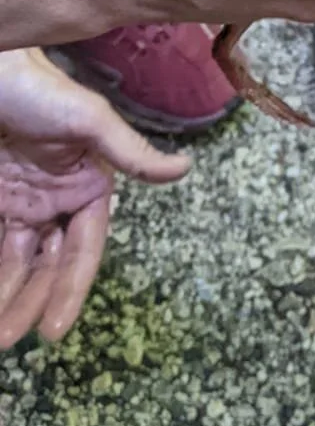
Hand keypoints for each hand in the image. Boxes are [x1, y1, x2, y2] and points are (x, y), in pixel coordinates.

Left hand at [0, 49, 187, 345]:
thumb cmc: (38, 86)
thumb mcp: (89, 118)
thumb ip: (130, 151)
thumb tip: (184, 170)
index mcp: (86, 186)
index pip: (82, 250)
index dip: (70, 290)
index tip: (54, 331)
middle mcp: (55, 200)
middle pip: (45, 266)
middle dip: (29, 303)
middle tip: (8, 339)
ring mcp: (20, 201)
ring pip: (16, 263)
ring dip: (6, 296)